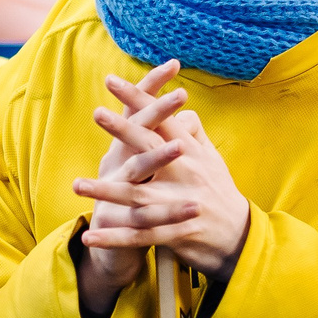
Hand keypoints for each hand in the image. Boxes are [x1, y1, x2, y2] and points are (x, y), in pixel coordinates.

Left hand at [72, 62, 252, 317]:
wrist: (240, 237)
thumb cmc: (219, 191)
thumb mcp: (211, 158)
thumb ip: (193, 134)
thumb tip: (180, 110)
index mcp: (191, 153)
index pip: (162, 119)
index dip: (139, 99)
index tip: (112, 80)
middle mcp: (186, 174)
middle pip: (151, 148)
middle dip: (123, 130)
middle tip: (97, 113)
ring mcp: (180, 204)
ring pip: (138, 195)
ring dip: (106, 191)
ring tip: (76, 185)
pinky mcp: (176, 234)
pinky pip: (140, 236)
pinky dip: (114, 238)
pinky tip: (89, 237)